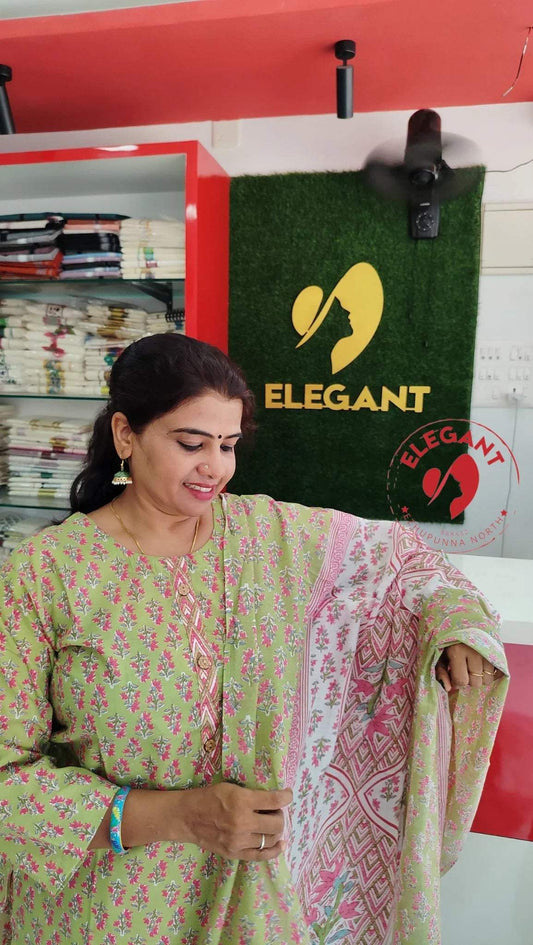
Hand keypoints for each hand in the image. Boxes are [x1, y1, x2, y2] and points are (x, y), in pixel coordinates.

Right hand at [177, 782, 292, 860]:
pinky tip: (280, 844)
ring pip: (270, 839)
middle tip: (275, 810)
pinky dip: (274, 850)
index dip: (286, 797)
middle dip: (280, 815)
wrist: (188, 817)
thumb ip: (252, 795)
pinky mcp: (235, 854)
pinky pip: (261, 855)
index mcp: (241, 801)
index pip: (273, 800)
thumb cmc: (209, 798)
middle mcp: (242, 823)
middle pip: (276, 823)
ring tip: (271, 824)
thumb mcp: (231, 788)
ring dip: (275, 830)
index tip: (288, 795)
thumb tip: (274, 801)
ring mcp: (239, 841)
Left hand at [435, 643, 500, 691]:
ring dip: (480, 676)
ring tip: (473, 664)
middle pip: (476, 682)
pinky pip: (498, 672)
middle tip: (463, 668)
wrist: (462, 618)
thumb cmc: (448, 638)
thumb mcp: (438, 654)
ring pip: (488, 679)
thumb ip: (440, 672)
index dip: (456, 682)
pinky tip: (482, 664)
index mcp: (457, 650)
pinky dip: (491, 672)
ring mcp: (488, 650)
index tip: (453, 673)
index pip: (461, 681)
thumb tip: (448, 689)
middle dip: (469, 679)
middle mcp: (475, 651)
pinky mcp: (498, 649)